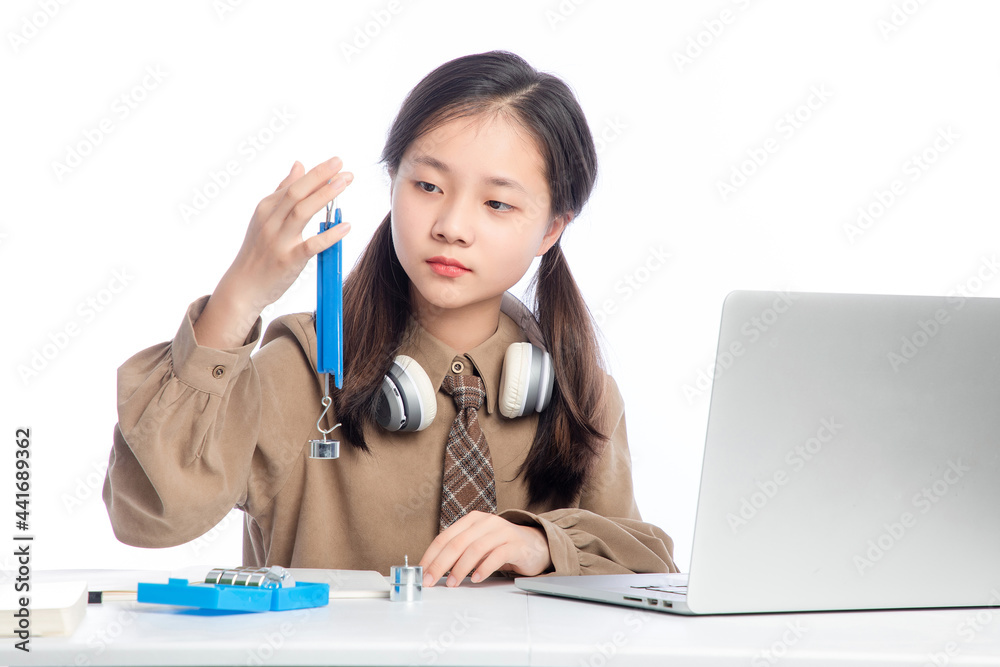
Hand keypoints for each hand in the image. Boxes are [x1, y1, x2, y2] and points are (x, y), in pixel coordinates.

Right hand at [222, 156, 352, 311]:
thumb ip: (283, 191)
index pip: (294, 185)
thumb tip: (299, 164)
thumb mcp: (265, 217)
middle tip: (342, 165)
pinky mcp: (288, 260)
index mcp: (266, 208)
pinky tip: (346, 226)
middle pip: (297, 193)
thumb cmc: (258, 251)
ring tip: (344, 183)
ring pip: (302, 212)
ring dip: (324, 196)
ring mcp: (278, 241)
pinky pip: (311, 246)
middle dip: (320, 176)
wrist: (242, 287)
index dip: (316, 173)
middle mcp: (270, 221)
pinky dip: (329, 235)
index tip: (336, 163)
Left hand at [419, 511, 552, 587]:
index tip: (422, 572)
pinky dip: (484, 568)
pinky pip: (497, 556)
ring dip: (461, 568)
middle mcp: (486, 522)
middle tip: (430, 580)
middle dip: (440, 564)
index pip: (445, 537)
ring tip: (452, 583)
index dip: (431, 555)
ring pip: (475, 548)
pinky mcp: (515, 544)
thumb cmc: (502, 546)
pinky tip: (476, 579)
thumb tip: (433, 570)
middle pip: (457, 543)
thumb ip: (459, 553)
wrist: (534, 545)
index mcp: (472, 520)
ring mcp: (502, 531)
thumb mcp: (478, 546)